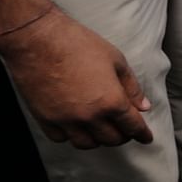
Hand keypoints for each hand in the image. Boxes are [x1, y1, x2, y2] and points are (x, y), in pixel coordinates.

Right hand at [0, 8, 153, 149]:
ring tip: (100, 129)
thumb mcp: (115, 60)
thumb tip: (144, 107)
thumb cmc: (77, 43)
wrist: (36, 38)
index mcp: (111, 101)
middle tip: (124, 129)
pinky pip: (61, 138)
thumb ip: (132, 87)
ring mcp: (66, 119)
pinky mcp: (44, 118)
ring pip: (87, 143)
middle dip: (123, 136)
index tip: (146, 138)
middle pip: (112, 139)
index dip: (143, 134)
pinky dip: (71, 136)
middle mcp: (90, 116)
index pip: (133, 126)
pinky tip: (75, 126)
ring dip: (98, 139)